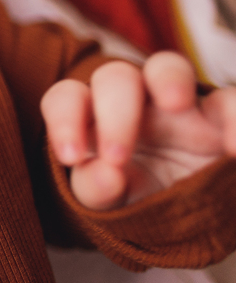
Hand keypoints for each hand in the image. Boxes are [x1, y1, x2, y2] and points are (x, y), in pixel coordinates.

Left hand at [41, 51, 235, 209]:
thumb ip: (97, 190)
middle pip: (114, 76)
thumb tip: (106, 174)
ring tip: (175, 103)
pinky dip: (233, 116)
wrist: (195, 216)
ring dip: (168, 78)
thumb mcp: (115, 203)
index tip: (72, 157)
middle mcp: (135, 104)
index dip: (63, 119)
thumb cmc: (142, 200)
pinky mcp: (222, 115)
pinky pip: (229, 100)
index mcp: (96, 120)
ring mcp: (180, 105)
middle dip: (113, 113)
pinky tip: (232, 148)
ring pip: (167, 65)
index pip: (67, 98)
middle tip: (117, 158)